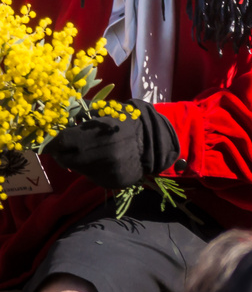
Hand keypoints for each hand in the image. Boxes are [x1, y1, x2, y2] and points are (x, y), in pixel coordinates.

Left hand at [43, 99, 178, 188]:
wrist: (156, 142)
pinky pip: (89, 175)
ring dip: (75, 160)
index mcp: (100, 135)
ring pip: (75, 168)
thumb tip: (61, 109)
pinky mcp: (110, 182)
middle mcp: (100, 156)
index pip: (61, 142)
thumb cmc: (131, 122)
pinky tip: (100, 159)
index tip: (58, 137)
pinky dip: (90, 168)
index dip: (56, 139)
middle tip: (70, 145)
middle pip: (64, 158)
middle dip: (64, 151)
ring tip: (88, 150)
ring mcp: (106, 171)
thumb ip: (84, 111)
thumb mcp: (110, 110)